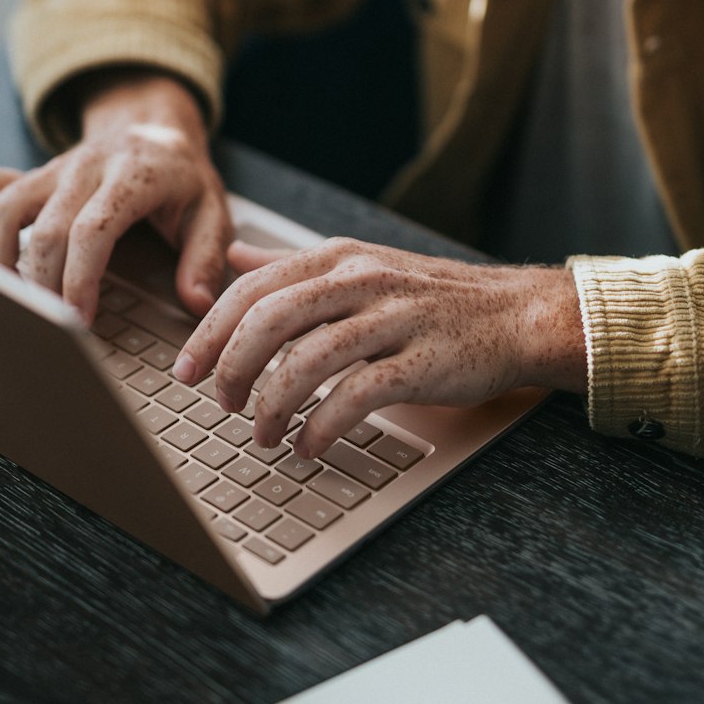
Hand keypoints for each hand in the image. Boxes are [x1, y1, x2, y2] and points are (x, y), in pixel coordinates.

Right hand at [0, 72, 230, 323]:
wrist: (151, 125)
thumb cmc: (181, 177)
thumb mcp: (211, 210)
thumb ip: (206, 257)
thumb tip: (197, 304)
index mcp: (133, 175)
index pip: (92, 229)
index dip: (80, 279)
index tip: (78, 321)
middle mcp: (85, 167)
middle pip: (46, 230)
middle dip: (43, 286)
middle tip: (52, 327)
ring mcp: (53, 169)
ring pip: (3, 210)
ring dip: (0, 261)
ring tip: (17, 302)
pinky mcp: (31, 174)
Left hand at [174, 237, 586, 457]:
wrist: (517, 314)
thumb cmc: (433, 297)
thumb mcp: (361, 265)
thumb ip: (295, 265)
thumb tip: (236, 257)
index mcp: (338, 259)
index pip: (253, 287)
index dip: (211, 330)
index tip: (187, 369)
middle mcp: (361, 281)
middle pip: (270, 318)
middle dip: (232, 367)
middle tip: (221, 404)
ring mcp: (393, 319)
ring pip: (308, 359)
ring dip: (273, 405)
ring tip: (263, 434)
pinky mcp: (421, 362)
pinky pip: (356, 396)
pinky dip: (322, 426)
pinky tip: (309, 446)